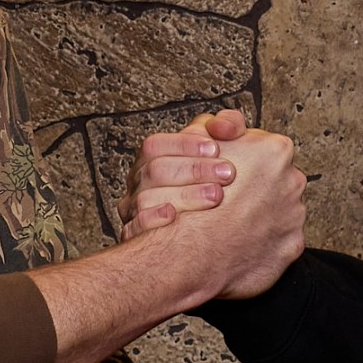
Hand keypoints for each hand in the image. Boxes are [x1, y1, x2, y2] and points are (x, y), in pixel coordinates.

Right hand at [125, 108, 244, 234]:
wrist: (217, 229)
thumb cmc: (216, 180)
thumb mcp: (224, 148)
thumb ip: (228, 126)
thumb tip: (221, 126)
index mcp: (151, 159)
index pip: (156, 145)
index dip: (183, 144)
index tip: (215, 148)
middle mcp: (139, 183)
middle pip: (155, 170)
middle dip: (194, 170)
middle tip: (227, 173)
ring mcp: (134, 210)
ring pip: (146, 199)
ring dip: (184, 196)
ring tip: (217, 196)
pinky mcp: (134, 237)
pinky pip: (133, 229)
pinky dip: (152, 221)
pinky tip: (174, 217)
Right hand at [188, 128, 304, 297]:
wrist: (191, 254)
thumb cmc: (192, 196)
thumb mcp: (195, 142)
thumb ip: (220, 125)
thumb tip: (227, 125)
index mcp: (276, 150)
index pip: (262, 145)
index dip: (239, 157)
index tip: (225, 170)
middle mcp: (292, 180)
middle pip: (272, 175)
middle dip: (252, 183)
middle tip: (225, 194)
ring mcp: (295, 214)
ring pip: (278, 205)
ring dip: (258, 211)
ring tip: (230, 219)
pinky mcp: (292, 245)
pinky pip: (279, 238)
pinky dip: (262, 239)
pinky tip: (240, 240)